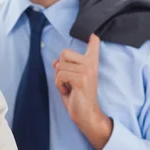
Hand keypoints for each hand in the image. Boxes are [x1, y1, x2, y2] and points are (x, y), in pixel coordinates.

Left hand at [53, 34, 111, 149]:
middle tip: (68, 81)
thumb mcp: (68, 79)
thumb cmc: (76, 97)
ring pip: (60, 66)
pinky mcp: (81, 79)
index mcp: (90, 64)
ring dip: (59, 79)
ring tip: (69, 87)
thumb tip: (55, 61)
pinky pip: (60, 75)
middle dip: (60, 67)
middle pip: (64, 53)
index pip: (93, 47)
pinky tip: (68, 92)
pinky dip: (59, 85)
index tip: (93, 34)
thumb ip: (63, 68)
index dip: (93, 40)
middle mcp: (90, 65)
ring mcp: (87, 71)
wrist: (85, 114)